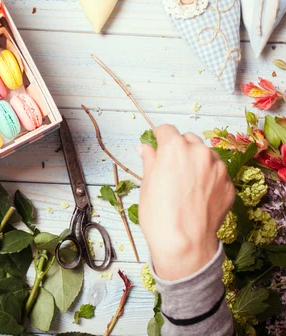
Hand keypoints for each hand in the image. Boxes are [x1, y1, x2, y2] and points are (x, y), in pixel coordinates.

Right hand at [137, 125, 234, 280]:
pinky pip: (217, 173)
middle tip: (170, 167)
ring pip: (205, 155)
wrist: (184, 243)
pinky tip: (197, 195)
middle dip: (179, 148)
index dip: (159, 136)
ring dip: (196, 161)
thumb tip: (145, 148)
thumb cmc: (159, 215)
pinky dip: (208, 178)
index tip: (156, 143)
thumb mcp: (146, 184)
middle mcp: (200, 152)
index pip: (167, 130)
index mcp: (175, 148)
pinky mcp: (228, 184)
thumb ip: (149, 160)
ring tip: (186, 182)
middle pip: (188, 140)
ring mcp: (218, 168)